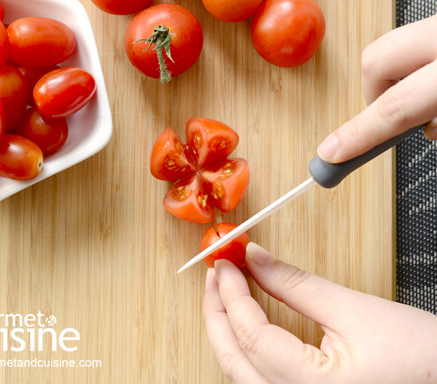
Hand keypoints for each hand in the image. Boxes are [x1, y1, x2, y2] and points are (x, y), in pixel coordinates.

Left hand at [204, 243, 436, 382]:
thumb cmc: (418, 356)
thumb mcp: (352, 310)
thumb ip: (295, 284)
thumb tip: (255, 258)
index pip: (251, 335)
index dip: (232, 293)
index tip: (225, 262)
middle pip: (235, 362)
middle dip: (218, 314)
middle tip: (214, 275)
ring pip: (243, 377)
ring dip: (227, 332)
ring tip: (223, 294)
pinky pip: (261, 383)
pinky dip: (246, 351)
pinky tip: (245, 324)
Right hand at [317, 15, 436, 162]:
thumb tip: (428, 128)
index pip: (395, 106)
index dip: (359, 133)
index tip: (333, 153)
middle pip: (375, 60)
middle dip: (372, 93)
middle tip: (391, 118)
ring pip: (397, 44)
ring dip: (400, 75)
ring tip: (428, 97)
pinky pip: (418, 35)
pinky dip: (421, 61)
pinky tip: (436, 78)